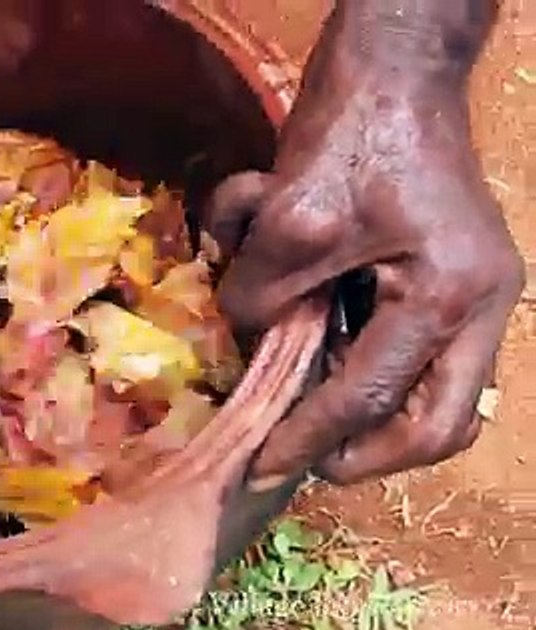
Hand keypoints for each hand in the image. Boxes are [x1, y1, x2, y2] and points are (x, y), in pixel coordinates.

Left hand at [207, 0, 524, 484]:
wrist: (394, 70)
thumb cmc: (351, 135)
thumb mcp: (286, 220)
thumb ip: (259, 298)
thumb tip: (246, 348)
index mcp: (449, 294)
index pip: (374, 398)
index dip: (310, 437)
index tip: (261, 464)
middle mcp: (478, 305)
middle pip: (437, 424)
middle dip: (367, 452)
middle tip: (304, 459)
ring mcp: (471, 295)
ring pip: (431, 396)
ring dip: (364, 410)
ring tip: (306, 415)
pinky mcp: (445, 281)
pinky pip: (412, 352)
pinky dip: (360, 360)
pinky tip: (310, 341)